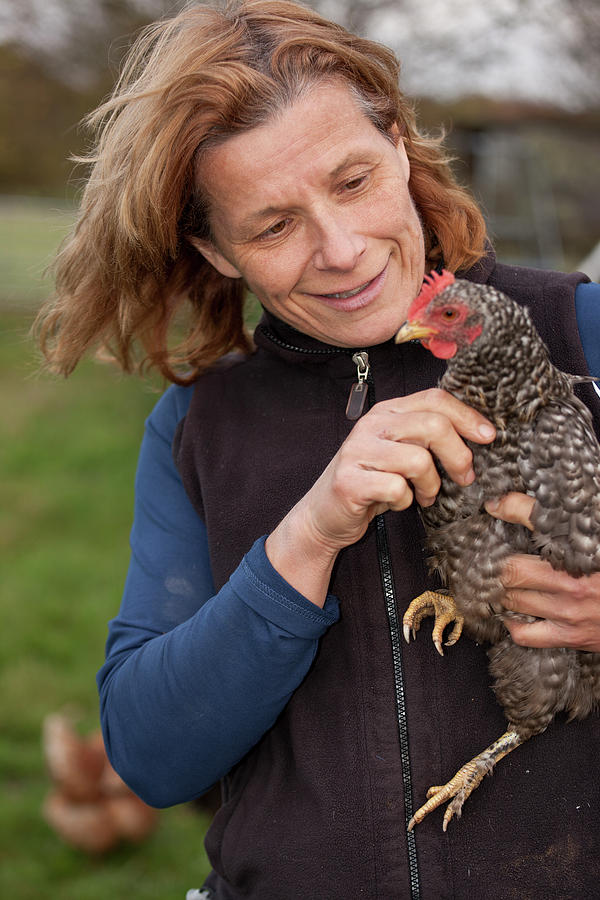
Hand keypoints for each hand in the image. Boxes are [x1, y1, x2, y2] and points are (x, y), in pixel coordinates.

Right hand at [266, 389, 495, 606]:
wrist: (324, 514)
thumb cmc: (371, 483)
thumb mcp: (400, 452)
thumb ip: (427, 437)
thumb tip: (479, 435)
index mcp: (387, 412)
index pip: (434, 399)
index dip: (467, 416)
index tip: (489, 437)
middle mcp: (371, 425)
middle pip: (433, 425)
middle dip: (458, 456)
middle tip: (464, 478)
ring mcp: (357, 452)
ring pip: (419, 460)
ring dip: (431, 485)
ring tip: (426, 496)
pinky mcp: (349, 481)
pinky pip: (398, 489)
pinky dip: (405, 502)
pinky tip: (397, 503)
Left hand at [485, 492, 599, 651]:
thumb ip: (570, 518)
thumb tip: (525, 501)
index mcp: (580, 552)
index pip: (531, 520)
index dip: (505, 512)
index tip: (494, 508)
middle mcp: (570, 583)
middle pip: (510, 571)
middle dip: (498, 561)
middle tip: (493, 554)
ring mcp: (569, 613)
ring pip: (512, 601)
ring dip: (502, 590)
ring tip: (500, 581)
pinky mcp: (571, 636)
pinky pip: (525, 635)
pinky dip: (512, 624)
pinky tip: (513, 613)